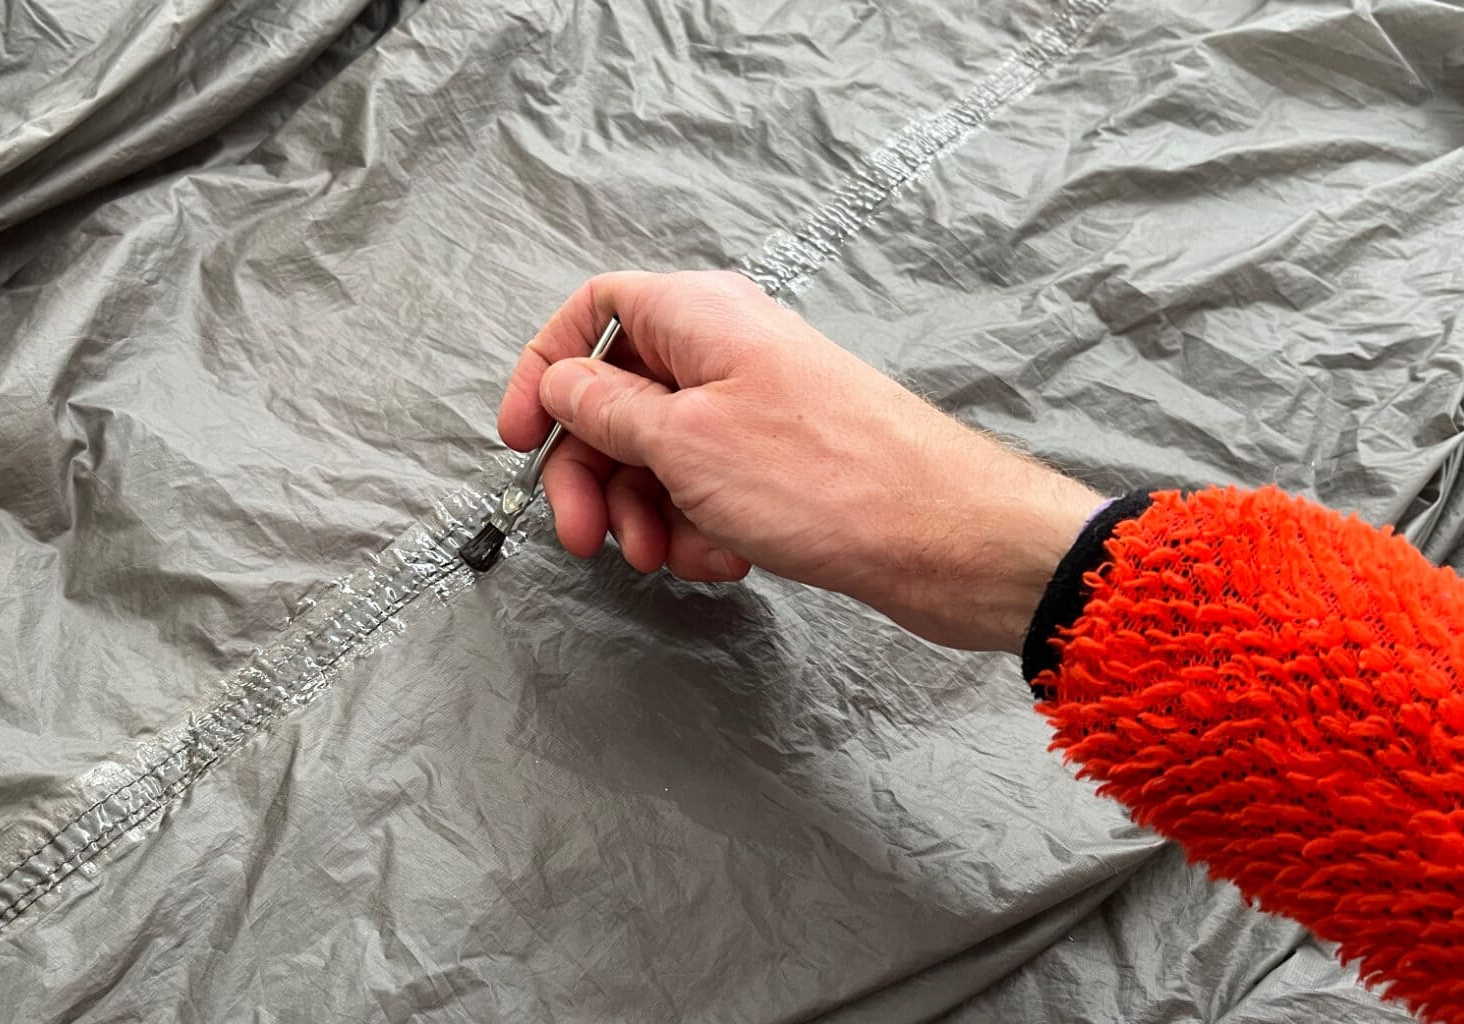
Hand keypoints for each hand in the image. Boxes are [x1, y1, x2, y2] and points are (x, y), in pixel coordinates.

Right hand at [497, 270, 1101, 651]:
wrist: (944, 537)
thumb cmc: (823, 477)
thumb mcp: (681, 441)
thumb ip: (604, 408)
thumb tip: (559, 384)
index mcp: (696, 315)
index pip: (593, 311)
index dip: (544, 371)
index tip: (519, 440)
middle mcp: (725, 348)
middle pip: (616, 396)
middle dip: (593, 473)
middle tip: (586, 538)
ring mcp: (755, 406)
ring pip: (659, 454)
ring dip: (647, 513)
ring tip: (671, 557)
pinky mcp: (782, 462)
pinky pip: (708, 489)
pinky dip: (700, 528)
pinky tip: (724, 560)